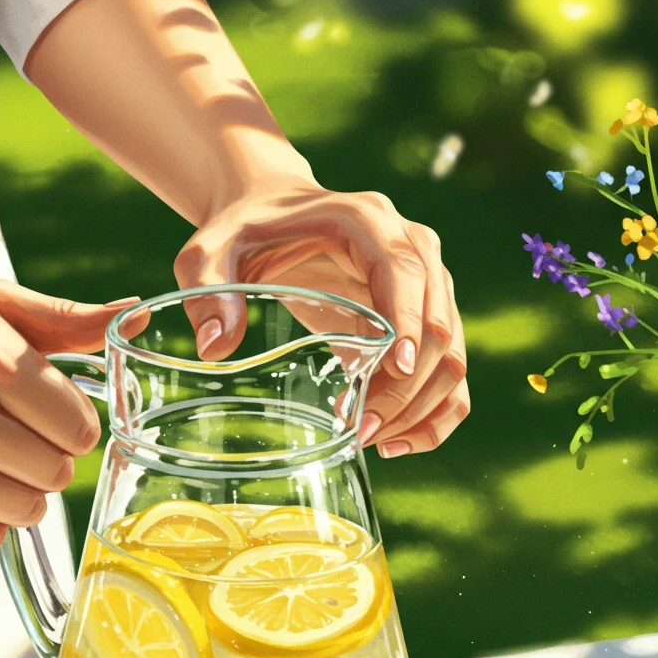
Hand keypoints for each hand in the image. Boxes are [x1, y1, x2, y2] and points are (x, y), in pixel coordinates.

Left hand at [174, 180, 468, 456]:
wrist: (271, 214)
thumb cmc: (242, 232)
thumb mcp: (208, 254)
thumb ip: (206, 289)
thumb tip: (215, 346)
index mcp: (366, 220)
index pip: (404, 271)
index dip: (407, 322)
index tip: (393, 371)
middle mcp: (411, 247)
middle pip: (438, 323)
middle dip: (405, 387)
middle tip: (359, 431)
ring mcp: (427, 284)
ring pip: (452, 352)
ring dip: (420, 406)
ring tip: (368, 440)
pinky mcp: (424, 317)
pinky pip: (449, 369)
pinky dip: (434, 411)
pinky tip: (394, 443)